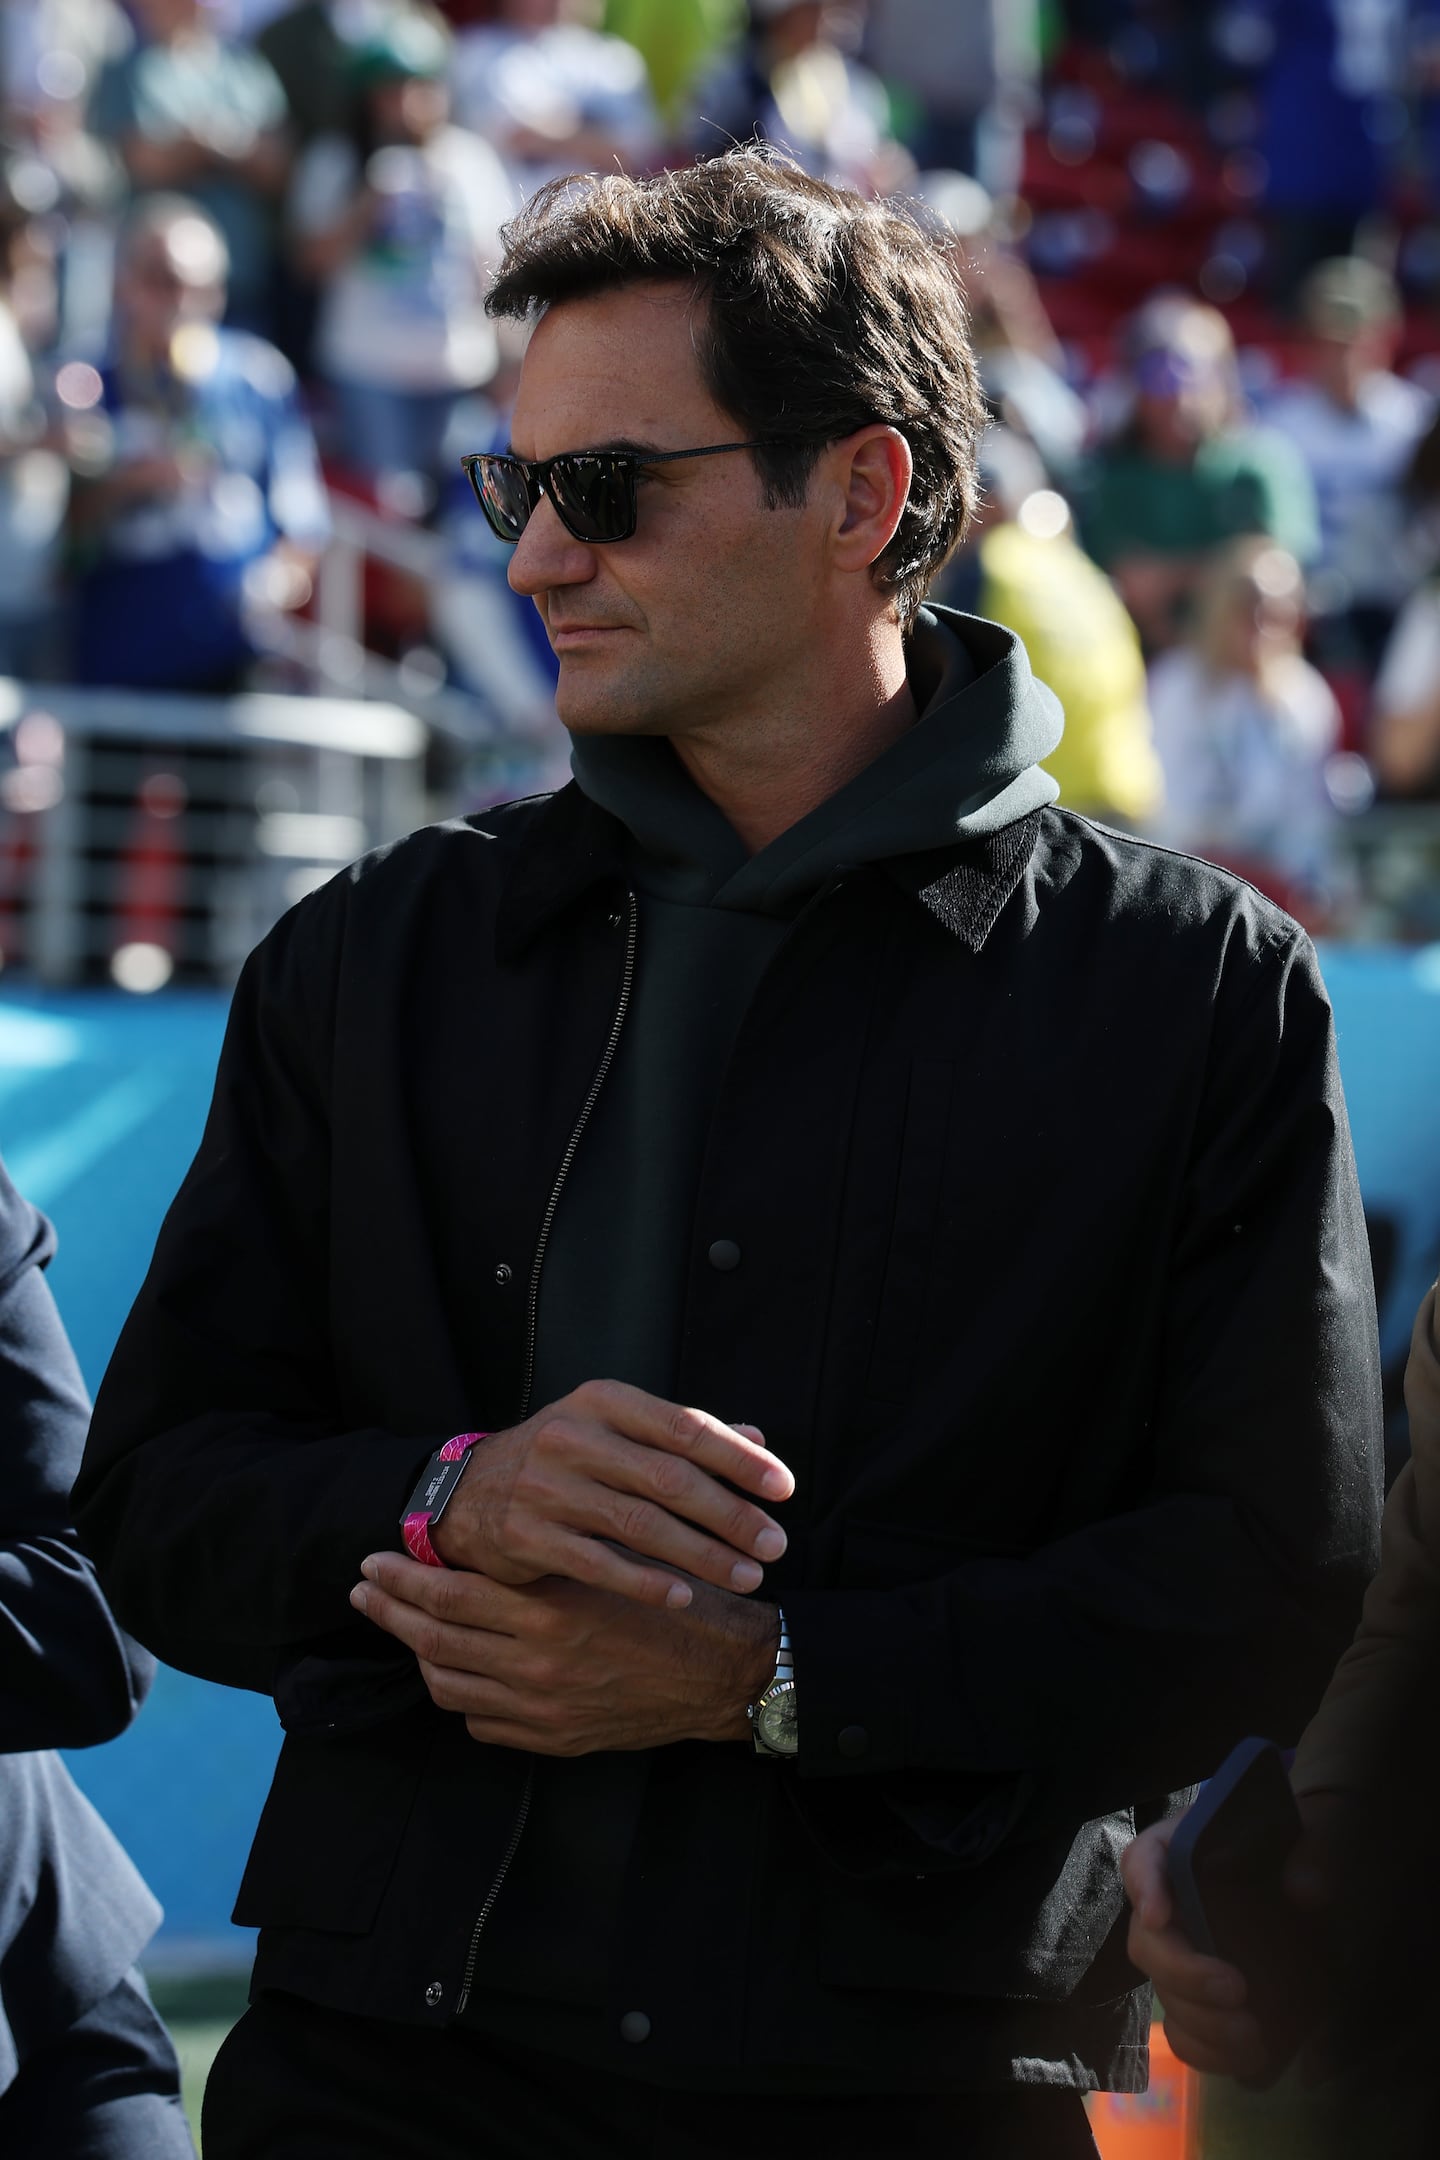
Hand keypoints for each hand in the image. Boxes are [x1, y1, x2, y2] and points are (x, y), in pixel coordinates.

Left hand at [350, 1550, 778, 1752]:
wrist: (725, 1675)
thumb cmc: (676, 1602)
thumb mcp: (617, 1557)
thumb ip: (555, 1551)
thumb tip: (491, 1529)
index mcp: (551, 1610)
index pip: (450, 1595)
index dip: (404, 1578)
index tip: (375, 1560)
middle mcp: (538, 1665)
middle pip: (434, 1641)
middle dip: (390, 1614)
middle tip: (364, 1591)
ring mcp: (542, 1710)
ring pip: (450, 1685)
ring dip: (419, 1655)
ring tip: (404, 1628)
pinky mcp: (554, 1740)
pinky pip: (481, 1722)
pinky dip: (461, 1695)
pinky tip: (457, 1671)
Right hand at [429, 1379, 792, 1610]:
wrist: (465, 1494)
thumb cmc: (560, 1460)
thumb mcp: (615, 1429)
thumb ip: (681, 1436)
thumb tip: (758, 1439)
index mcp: (603, 1401)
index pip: (684, 1427)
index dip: (739, 1459)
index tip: (783, 1489)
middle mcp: (572, 1437)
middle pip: (668, 1478)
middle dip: (730, 1514)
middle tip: (776, 1543)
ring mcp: (546, 1488)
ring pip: (639, 1524)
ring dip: (701, 1554)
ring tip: (747, 1575)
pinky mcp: (526, 1537)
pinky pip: (598, 1565)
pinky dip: (645, 1583)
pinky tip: (685, 1597)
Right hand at [1121, 1793, 1340, 2078]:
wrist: (1318, 1890)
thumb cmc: (1303, 1847)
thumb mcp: (1320, 1829)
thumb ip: (1318, 1849)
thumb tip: (1307, 1890)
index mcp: (1184, 1850)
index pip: (1143, 1859)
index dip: (1144, 1886)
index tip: (1161, 1915)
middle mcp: (1171, 1905)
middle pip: (1148, 1941)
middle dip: (1184, 1973)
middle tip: (1237, 1990)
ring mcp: (1184, 1956)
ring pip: (1164, 1995)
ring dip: (1201, 2023)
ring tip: (1253, 2036)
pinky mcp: (1203, 2000)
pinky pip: (1185, 2033)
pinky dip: (1210, 2052)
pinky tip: (1250, 2055)